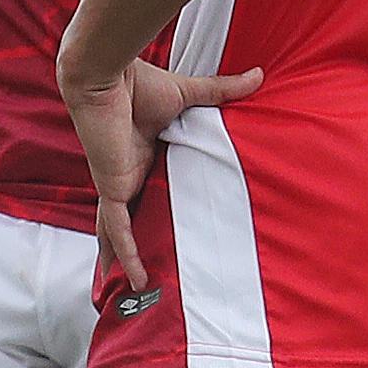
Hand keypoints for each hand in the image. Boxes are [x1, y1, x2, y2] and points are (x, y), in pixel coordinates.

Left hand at [58, 54, 262, 318]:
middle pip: (129, 218)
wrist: (108, 75)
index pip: (148, 191)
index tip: (166, 231)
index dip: (153, 211)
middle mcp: (127, 175)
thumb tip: (259, 76)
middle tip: (144, 274)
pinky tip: (135, 280)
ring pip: (118, 232)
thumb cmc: (140, 82)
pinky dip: (126, 254)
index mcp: (142, 156)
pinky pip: (118, 229)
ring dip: (123, 260)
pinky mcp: (113, 188)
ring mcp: (118, 184)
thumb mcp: (188, 95)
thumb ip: (222, 92)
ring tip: (136, 292)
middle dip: (131, 245)